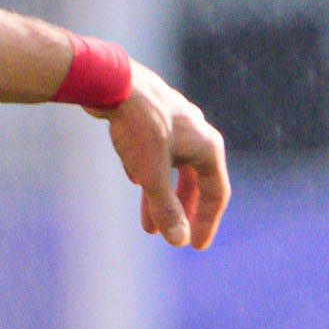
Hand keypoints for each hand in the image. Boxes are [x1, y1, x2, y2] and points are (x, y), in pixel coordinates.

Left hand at [99, 68, 230, 248]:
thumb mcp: (152, 174)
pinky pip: (157, 153)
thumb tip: (180, 241)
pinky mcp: (153, 119)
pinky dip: (149, 172)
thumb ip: (166, 209)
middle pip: (196, 182)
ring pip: (173, 168)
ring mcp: (175, 125)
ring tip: (149, 224)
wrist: (112, 83)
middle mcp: (197, 134)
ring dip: (162, 197)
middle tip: (175, 236)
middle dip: (183, 212)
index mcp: (207, 147)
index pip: (216, 193)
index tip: (197, 245)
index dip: (208, 222)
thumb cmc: (139, 126)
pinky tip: (134, 180)